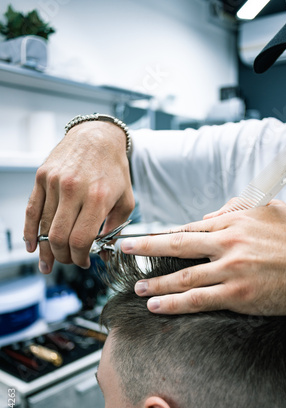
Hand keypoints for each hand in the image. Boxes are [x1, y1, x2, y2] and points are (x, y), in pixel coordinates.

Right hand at [24, 121, 134, 272]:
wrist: (97, 136)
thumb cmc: (113, 169)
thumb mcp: (125, 199)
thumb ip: (116, 229)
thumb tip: (106, 255)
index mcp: (97, 197)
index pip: (81, 239)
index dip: (80, 258)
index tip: (84, 263)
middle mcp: (74, 189)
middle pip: (59, 237)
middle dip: (63, 257)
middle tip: (68, 262)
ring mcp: (55, 182)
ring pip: (44, 226)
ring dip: (45, 250)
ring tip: (47, 263)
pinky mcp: (42, 177)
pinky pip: (32, 210)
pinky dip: (29, 231)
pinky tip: (31, 246)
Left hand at [120, 200, 285, 324]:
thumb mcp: (270, 209)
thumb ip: (236, 208)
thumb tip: (209, 216)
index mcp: (233, 223)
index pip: (189, 228)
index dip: (163, 234)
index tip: (145, 238)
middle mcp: (227, 243)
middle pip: (176, 246)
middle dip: (145, 248)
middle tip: (123, 250)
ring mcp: (231, 270)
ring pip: (182, 277)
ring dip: (155, 283)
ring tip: (137, 287)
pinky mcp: (238, 294)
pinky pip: (197, 299)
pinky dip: (173, 303)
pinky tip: (157, 306)